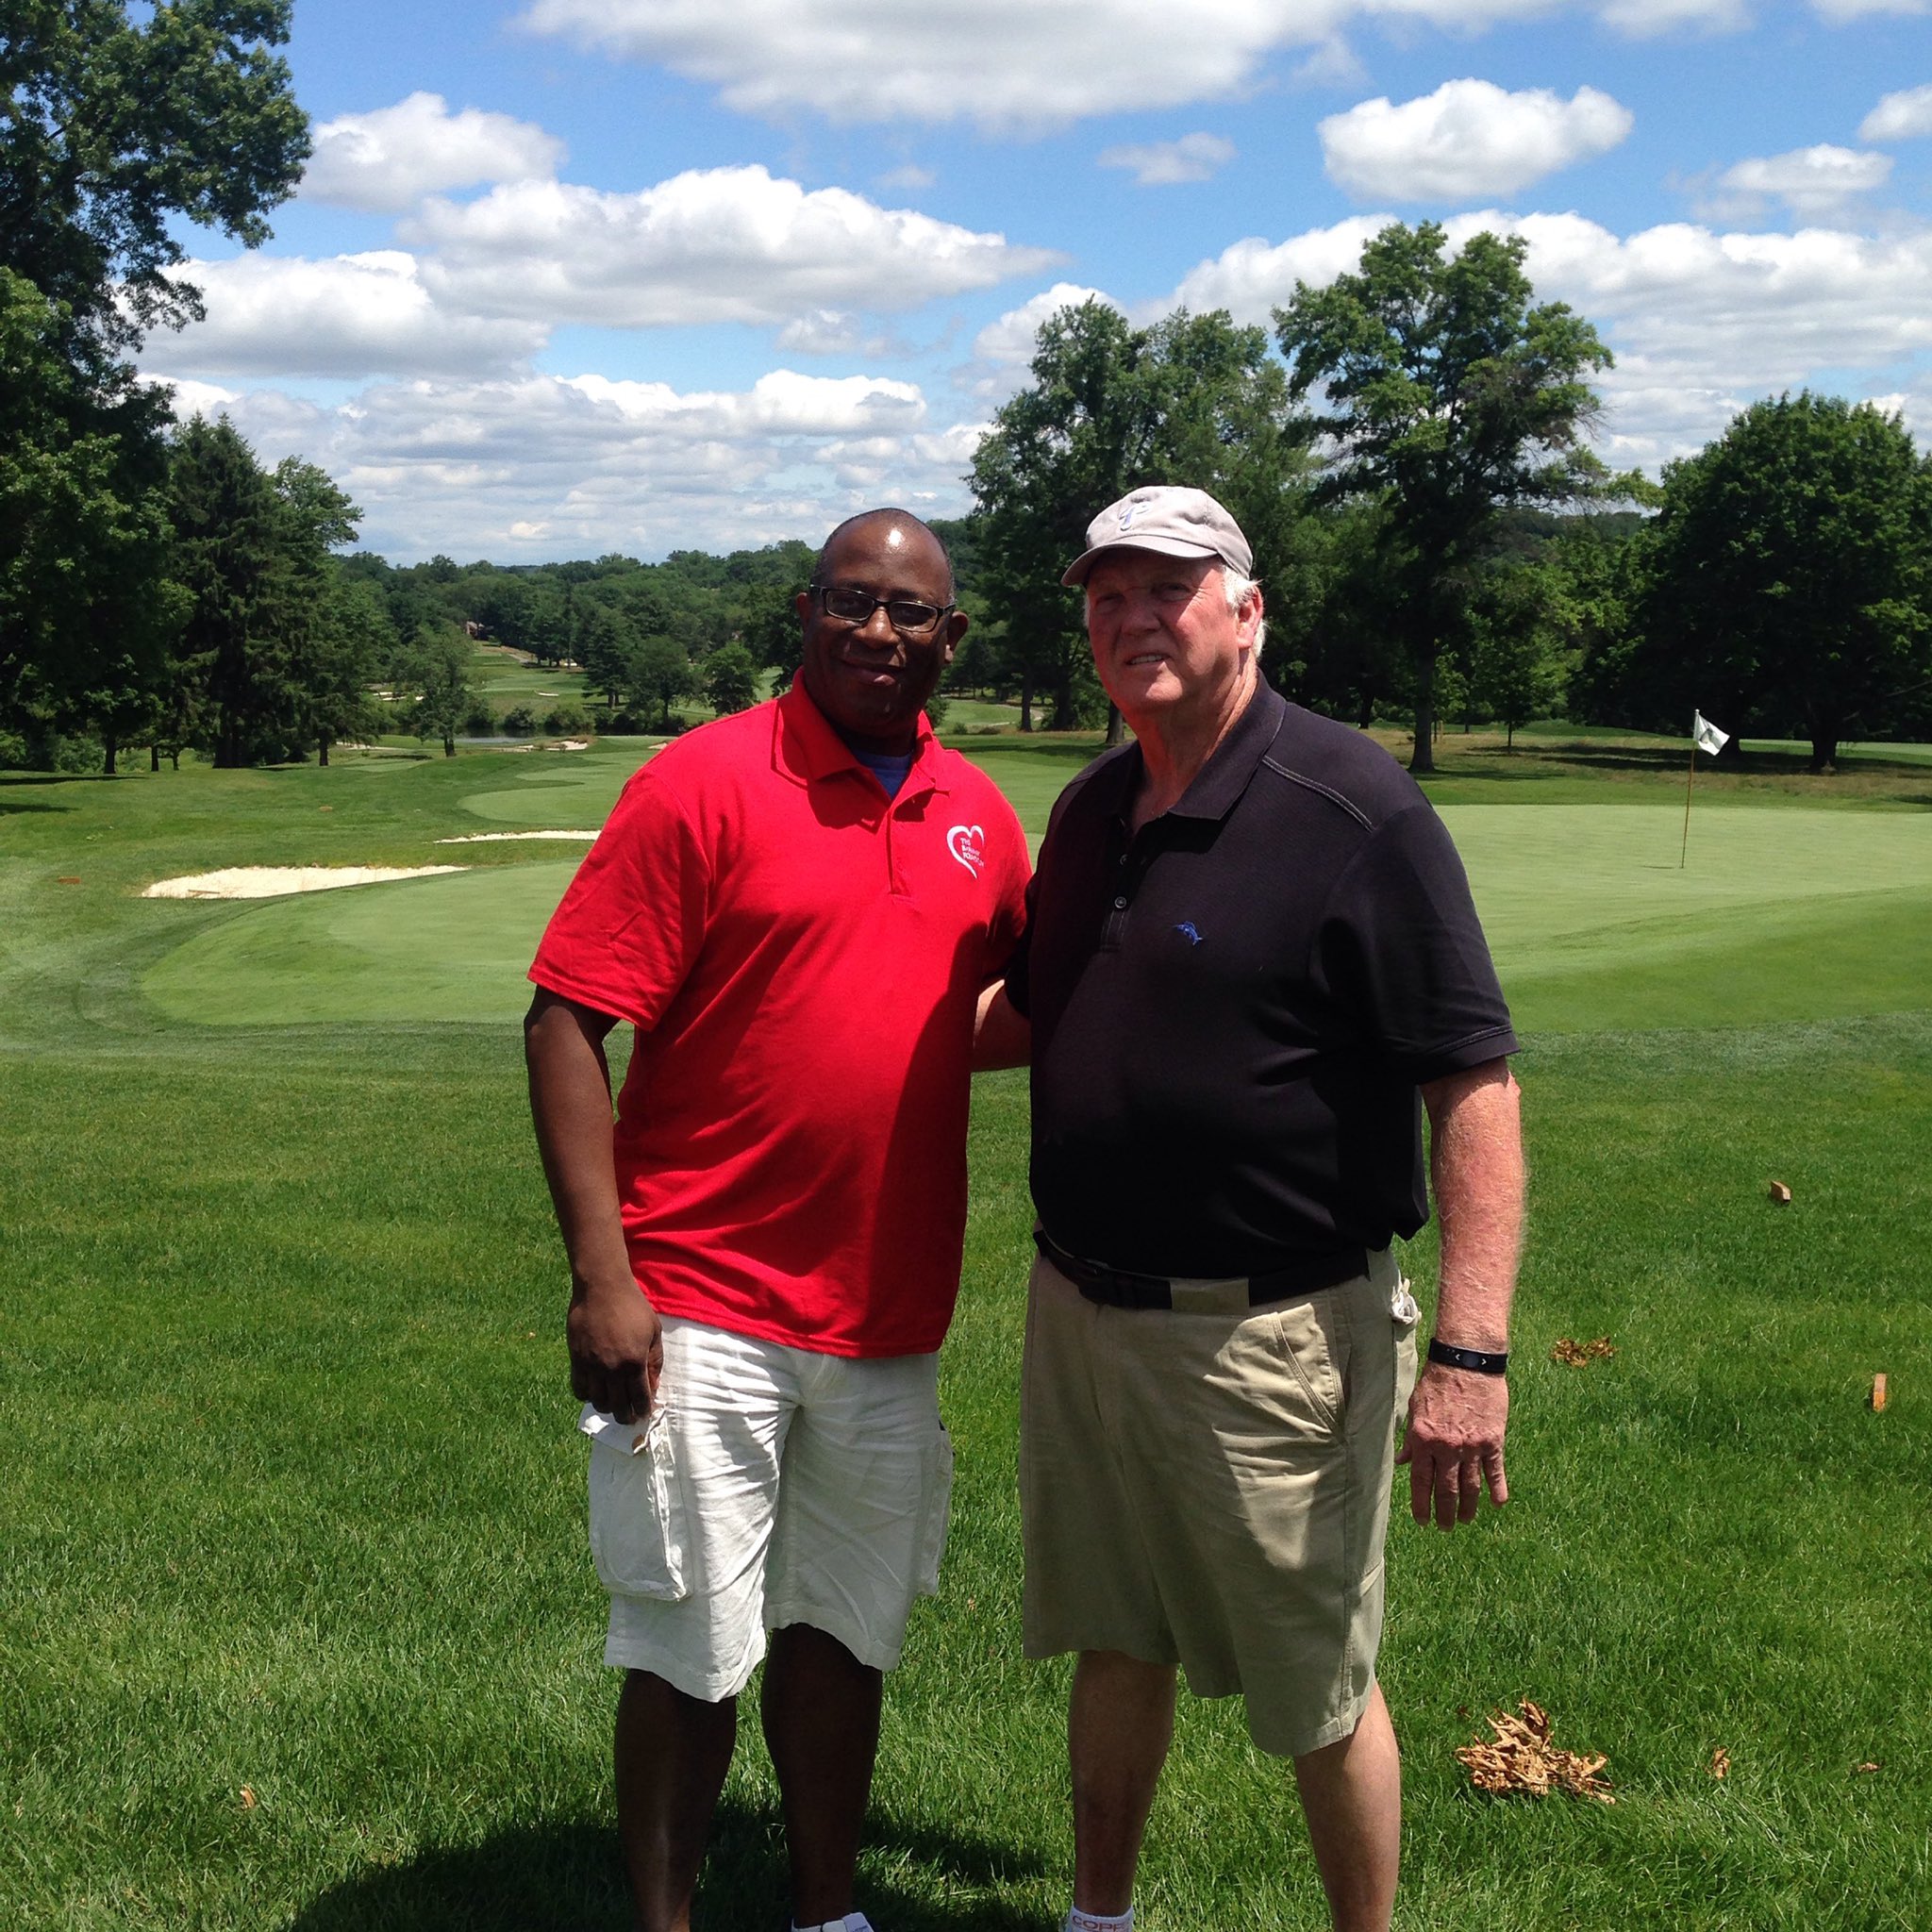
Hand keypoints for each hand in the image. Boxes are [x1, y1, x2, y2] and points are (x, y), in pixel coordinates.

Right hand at [567, 1280, 661, 1424]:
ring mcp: (592, 1365)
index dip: (643, 1410)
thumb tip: (653, 1386)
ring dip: (607, 1407)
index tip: (645, 1413)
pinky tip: (595, 1390)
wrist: (602, 1287)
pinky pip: (579, 1388)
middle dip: (626, 1416)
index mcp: (635, 1362)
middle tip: (630, 1416)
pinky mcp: (576, 1359)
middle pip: (618, 1407)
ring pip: (597, 1402)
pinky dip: (587, 1395)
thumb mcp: (653, 1331)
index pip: (640, 1399)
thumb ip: (654, 1360)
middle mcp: (612, 1368)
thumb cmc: (633, 1306)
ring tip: (613, 1403)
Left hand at [1397, 1363, 1507, 1529]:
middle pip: (1446, 1490)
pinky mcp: (1493, 1441)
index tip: (1422, 1521)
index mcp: (1423, 1440)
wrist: (1466, 1362)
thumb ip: (1411, 1439)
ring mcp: (1471, 1446)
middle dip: (1445, 1513)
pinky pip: (1495, 1471)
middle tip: (1445, 1527)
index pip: (1421, 1482)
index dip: (1421, 1504)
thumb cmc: (1437, 1382)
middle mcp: (1446, 1447)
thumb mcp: (1416, 1408)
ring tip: (1466, 1520)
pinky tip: (1497, 1504)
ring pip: (1470, 1486)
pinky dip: (1497, 1489)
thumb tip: (1403, 1461)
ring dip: (1468, 1507)